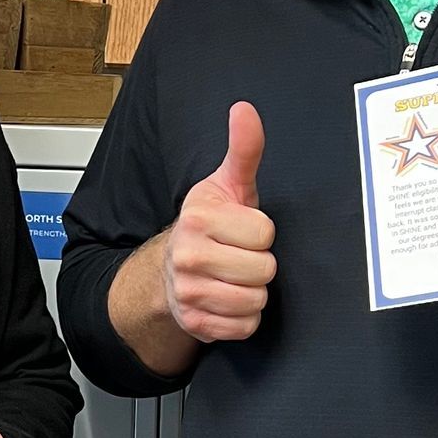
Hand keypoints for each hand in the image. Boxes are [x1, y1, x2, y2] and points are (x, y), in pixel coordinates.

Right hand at [162, 102, 277, 344]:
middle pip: (263, 270)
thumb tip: (245, 111)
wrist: (172, 268)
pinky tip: (228, 299)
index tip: (242, 230)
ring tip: (234, 277)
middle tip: (239, 255)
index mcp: (198, 219)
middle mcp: (187, 256)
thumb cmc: (210, 225)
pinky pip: (244, 326)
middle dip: (259, 264)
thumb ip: (243, 149)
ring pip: (255, 300)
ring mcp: (188, 293)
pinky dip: (243, 318)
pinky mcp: (194, 324)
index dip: (261, 232)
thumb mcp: (228, 184)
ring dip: (253, 291)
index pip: (265, 233)